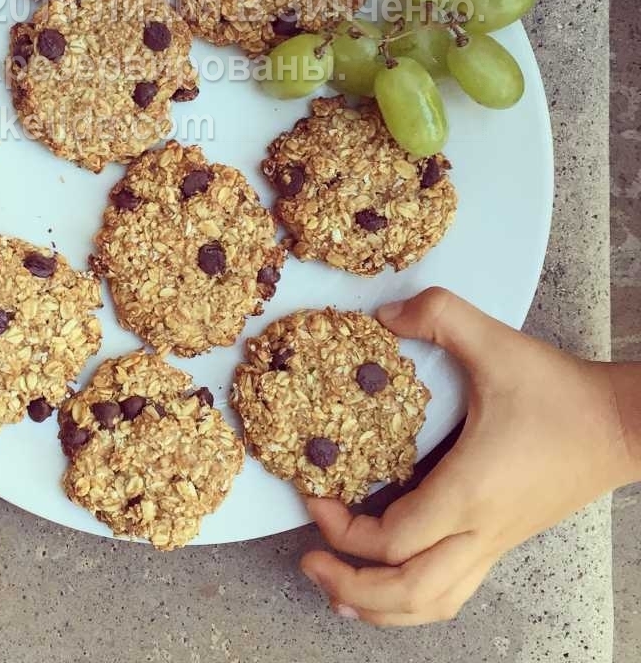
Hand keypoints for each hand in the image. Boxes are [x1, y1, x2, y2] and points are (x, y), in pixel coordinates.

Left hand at [299, 287, 637, 626]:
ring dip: (381, 605)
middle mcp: (480, 529)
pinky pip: (454, 589)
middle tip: (310, 564)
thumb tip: (384, 314)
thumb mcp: (494, 341)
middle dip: (351, 586)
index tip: (315, 498)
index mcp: (469, 491)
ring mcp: (495, 542)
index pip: (394, 539)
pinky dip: (414, 599)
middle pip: (409, 591)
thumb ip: (437, 315)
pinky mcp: (503, 539)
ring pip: (434, 603)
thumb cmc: (560, 392)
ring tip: (339, 593)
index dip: (344, 529)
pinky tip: (391, 584)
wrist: (621, 425)